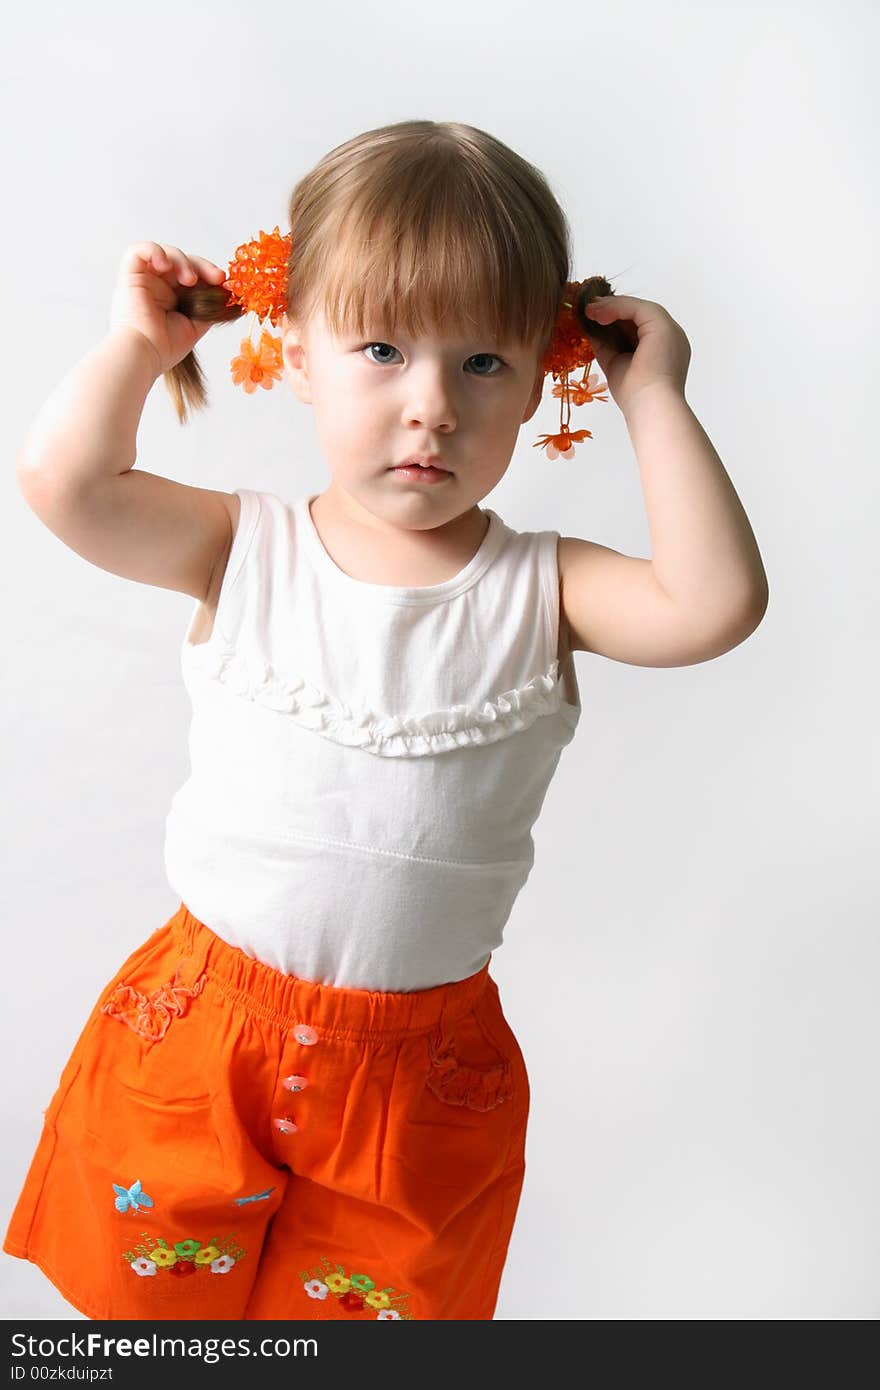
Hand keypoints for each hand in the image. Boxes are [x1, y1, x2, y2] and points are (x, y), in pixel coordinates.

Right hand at [108, 241, 228, 375]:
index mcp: (171, 297)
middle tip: (217, 277)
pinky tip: (165, 265)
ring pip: (165, 254)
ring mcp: (144, 280)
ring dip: (182, 261)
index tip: (223, 282)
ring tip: (190, 280)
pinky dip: (154, 251)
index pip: (192, 274)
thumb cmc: (165, 346)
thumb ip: (209, 308)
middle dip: (202, 265)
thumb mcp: (196, 325)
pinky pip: (138, 251)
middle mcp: (157, 286)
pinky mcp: (130, 276)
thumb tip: (226, 295)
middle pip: (181, 261)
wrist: (146, 353)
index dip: (208, 273)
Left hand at [583, 294, 690, 415]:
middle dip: (611, 310)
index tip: (593, 318)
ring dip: (611, 306)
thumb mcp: (614, 363)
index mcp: (662, 350)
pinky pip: (637, 308)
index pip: (637, 327)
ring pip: (638, 309)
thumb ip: (606, 345)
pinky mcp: (663, 326)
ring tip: (589, 311)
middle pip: (638, 316)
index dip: (615, 320)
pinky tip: (598, 314)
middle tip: (588, 309)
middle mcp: (670, 338)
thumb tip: (591, 329)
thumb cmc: (635, 395)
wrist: (648, 406)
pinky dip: (616, 308)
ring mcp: (669, 330)